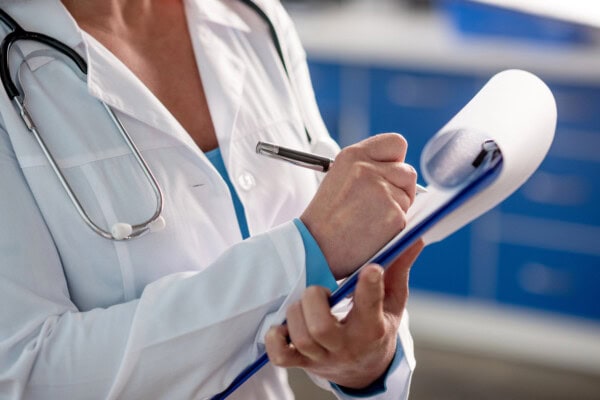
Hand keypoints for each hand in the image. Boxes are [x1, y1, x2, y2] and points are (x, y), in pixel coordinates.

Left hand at [265, 240, 423, 388]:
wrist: (364, 370)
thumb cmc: (377, 327)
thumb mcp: (393, 302)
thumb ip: (398, 270)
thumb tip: (413, 238)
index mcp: (372, 328)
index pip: (370, 307)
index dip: (370, 287)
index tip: (371, 268)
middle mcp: (346, 346)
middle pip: (322, 329)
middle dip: (314, 301)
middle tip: (320, 290)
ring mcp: (322, 357)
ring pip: (301, 338)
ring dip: (296, 315)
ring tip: (305, 304)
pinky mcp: (302, 363)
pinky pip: (281, 356)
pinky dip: (275, 339)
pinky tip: (282, 325)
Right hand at [301, 133, 416, 278]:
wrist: (314, 248)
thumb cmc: (325, 218)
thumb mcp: (339, 177)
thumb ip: (367, 166)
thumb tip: (397, 167)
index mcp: (353, 155)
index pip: (396, 143)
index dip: (395, 161)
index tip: (387, 175)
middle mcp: (367, 168)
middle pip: (408, 172)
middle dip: (400, 188)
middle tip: (377, 206)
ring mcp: (382, 191)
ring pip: (409, 196)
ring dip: (397, 208)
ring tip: (370, 220)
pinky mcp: (393, 215)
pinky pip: (407, 218)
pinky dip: (395, 228)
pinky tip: (373, 232)